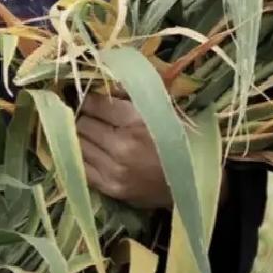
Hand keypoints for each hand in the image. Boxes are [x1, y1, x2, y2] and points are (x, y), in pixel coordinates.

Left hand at [76, 92, 173, 210]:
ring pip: (79, 144)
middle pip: (83, 124)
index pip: (95, 104)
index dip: (91, 100)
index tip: (93, 101)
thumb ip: (132, 96)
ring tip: (93, 134)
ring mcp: (114, 169)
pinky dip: (82, 156)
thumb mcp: (162, 109)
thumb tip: (103, 85)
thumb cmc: (180, 140)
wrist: (194, 181)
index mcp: (137, 121)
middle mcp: (122, 146)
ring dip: (83, 137)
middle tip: (93, 117)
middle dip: (86, 118)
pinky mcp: (111, 188)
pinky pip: (82, 167)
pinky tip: (91, 152)